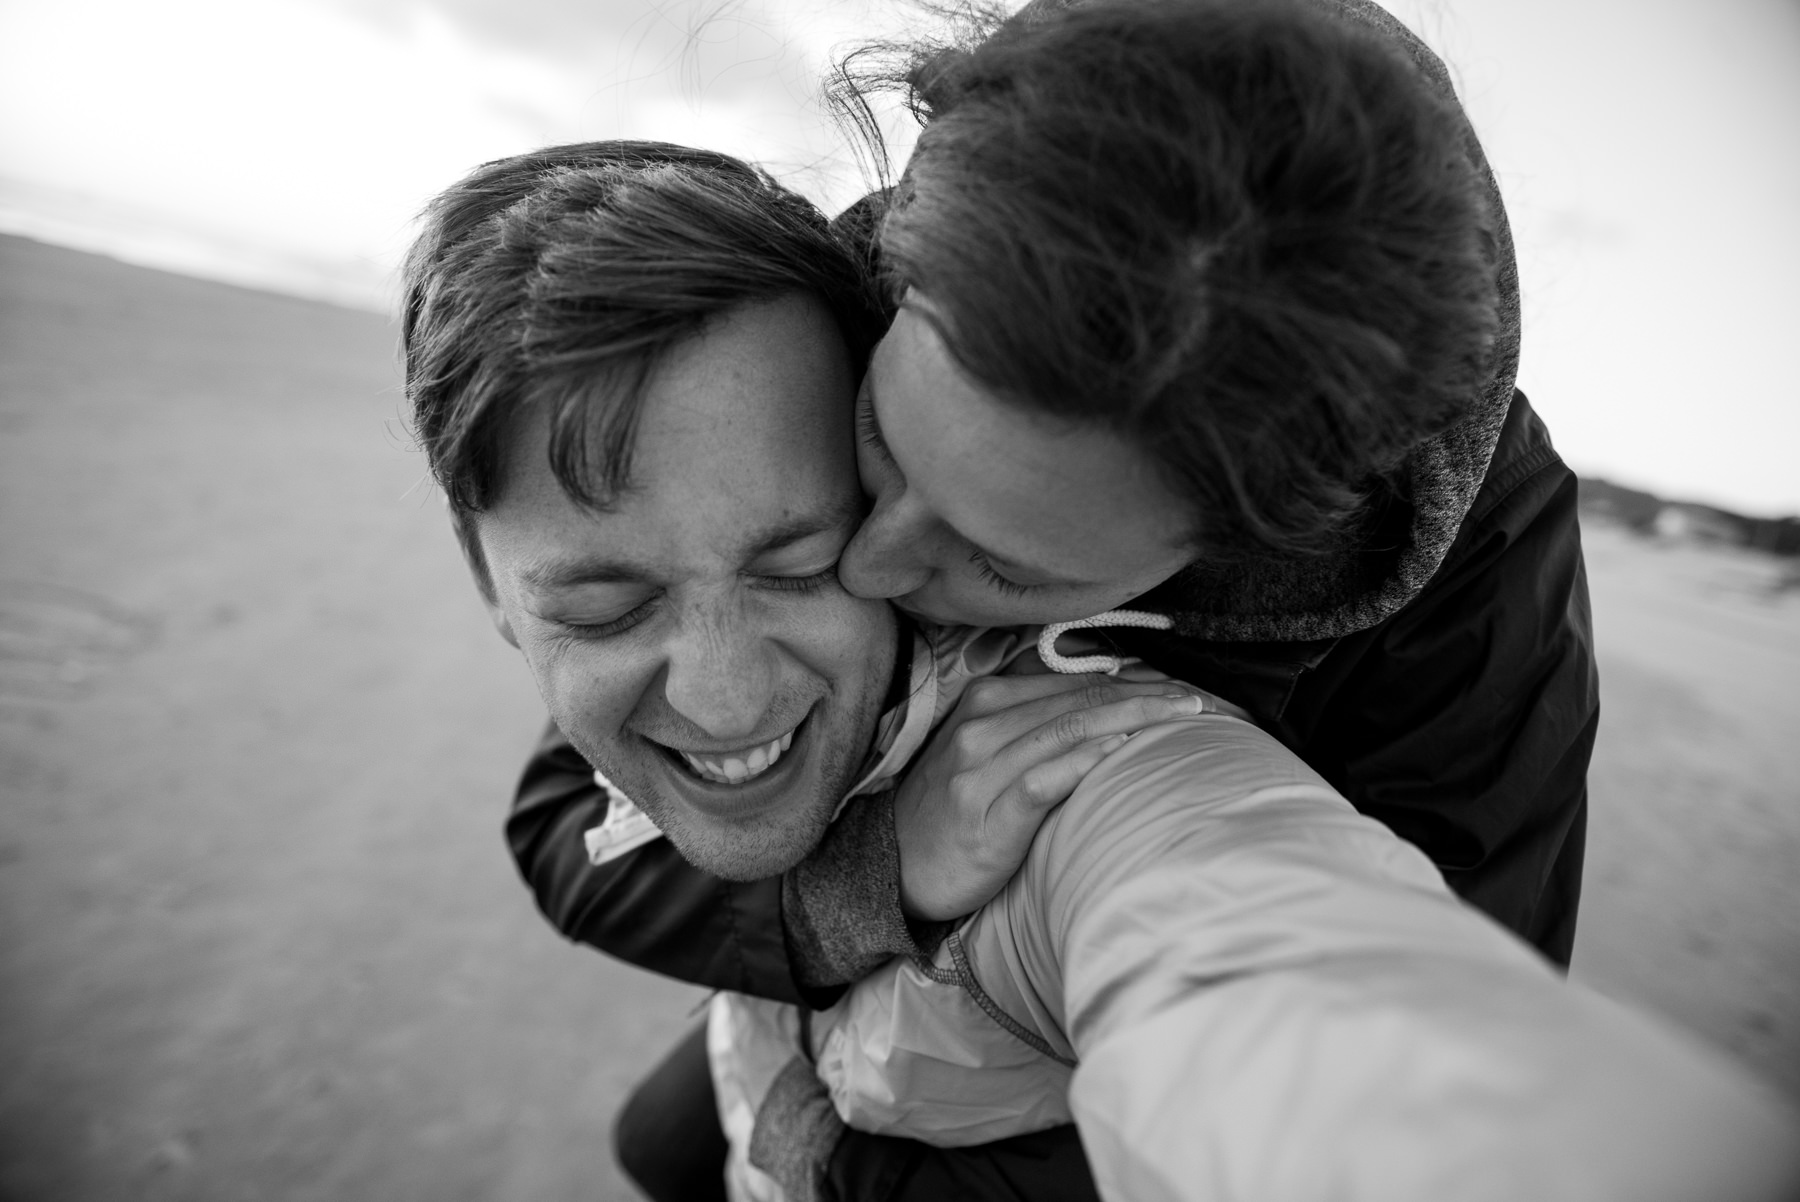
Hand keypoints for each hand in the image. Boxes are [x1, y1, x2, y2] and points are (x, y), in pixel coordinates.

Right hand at [893, 672, 1217, 920]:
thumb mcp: (988, 749)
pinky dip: (1083, 760)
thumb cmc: (955, 808)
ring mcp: (981, 767)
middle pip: (1078, 698)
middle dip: (1146, 694)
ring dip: (1131, 717)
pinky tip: (1120, 751)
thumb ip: (1037, 720)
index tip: (1181, 684)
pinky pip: (1042, 779)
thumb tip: (1109, 701)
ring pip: (1067, 728)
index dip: (1133, 679)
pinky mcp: (987, 813)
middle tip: (1201, 699)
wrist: (897, 865)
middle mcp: (982, 724)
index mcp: (986, 700)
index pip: (1073, 680)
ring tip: (1181, 716)